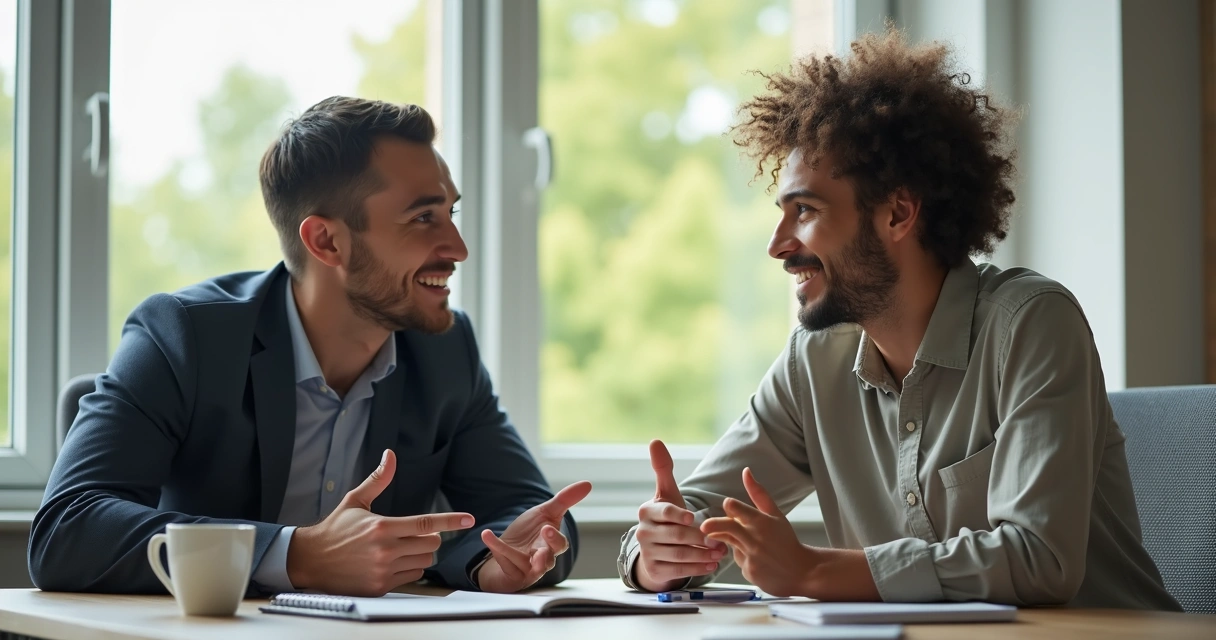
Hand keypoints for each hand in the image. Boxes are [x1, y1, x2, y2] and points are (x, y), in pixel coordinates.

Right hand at [287, 449, 475, 595]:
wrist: (310, 560)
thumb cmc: (335, 529)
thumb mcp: (355, 500)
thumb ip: (378, 479)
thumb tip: (390, 455)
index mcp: (381, 526)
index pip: (425, 524)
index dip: (450, 520)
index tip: (469, 519)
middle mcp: (384, 550)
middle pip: (431, 544)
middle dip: (429, 538)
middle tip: (412, 534)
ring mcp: (383, 570)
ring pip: (424, 561)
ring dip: (420, 554)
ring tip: (400, 548)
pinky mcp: (380, 586)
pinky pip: (412, 576)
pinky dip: (409, 569)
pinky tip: (392, 563)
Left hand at [475, 481, 592, 592]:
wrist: (505, 549)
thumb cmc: (529, 533)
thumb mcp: (545, 513)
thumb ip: (565, 500)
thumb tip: (588, 484)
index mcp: (551, 545)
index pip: (560, 545)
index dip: (555, 538)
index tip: (546, 528)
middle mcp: (542, 560)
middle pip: (549, 561)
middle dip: (545, 555)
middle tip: (539, 549)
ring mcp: (527, 570)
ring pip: (528, 569)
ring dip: (519, 559)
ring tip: (511, 551)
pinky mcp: (511, 575)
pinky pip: (505, 564)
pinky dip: (496, 548)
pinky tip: (486, 534)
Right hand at [634, 440, 726, 591]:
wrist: (656, 548)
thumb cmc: (667, 516)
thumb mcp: (666, 493)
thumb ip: (663, 469)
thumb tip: (655, 440)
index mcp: (646, 511)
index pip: (664, 512)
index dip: (678, 514)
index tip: (693, 517)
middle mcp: (642, 532)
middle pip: (675, 535)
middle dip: (700, 538)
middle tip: (720, 540)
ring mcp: (647, 553)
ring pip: (679, 555)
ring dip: (702, 555)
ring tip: (721, 553)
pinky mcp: (654, 571)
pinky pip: (678, 572)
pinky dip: (697, 569)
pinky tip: (711, 565)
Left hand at [700, 467, 812, 596]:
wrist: (802, 572)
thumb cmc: (786, 540)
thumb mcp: (775, 514)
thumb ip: (758, 494)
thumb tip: (745, 471)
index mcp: (762, 521)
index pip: (739, 508)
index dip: (731, 506)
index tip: (727, 505)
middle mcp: (755, 538)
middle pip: (728, 527)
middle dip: (714, 525)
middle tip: (703, 526)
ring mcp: (752, 556)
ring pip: (730, 544)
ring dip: (729, 540)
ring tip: (749, 542)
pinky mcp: (749, 571)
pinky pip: (738, 561)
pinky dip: (743, 558)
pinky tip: (758, 561)